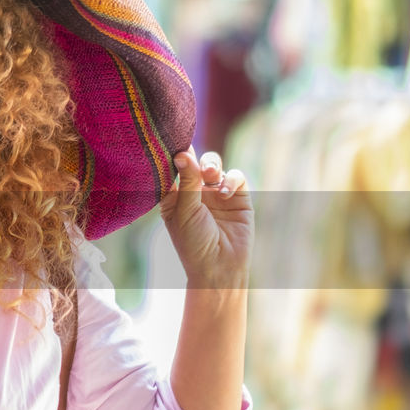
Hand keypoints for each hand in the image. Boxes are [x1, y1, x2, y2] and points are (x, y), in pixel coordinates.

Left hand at [159, 148, 252, 288]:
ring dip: (212, 165)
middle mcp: (195, 191)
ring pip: (214, 164)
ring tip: (210, 174)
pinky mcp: (238, 196)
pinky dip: (230, 180)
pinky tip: (224, 193)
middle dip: (195, 158)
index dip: (173, 154)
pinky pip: (235, 176)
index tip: (172, 142)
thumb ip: (186, 181)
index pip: (172, 167)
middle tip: (194, 164)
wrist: (219, 267)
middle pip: (194, 161)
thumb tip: (182, 153)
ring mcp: (216, 192)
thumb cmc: (194, 243)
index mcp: (174, 195)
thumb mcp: (185, 211)